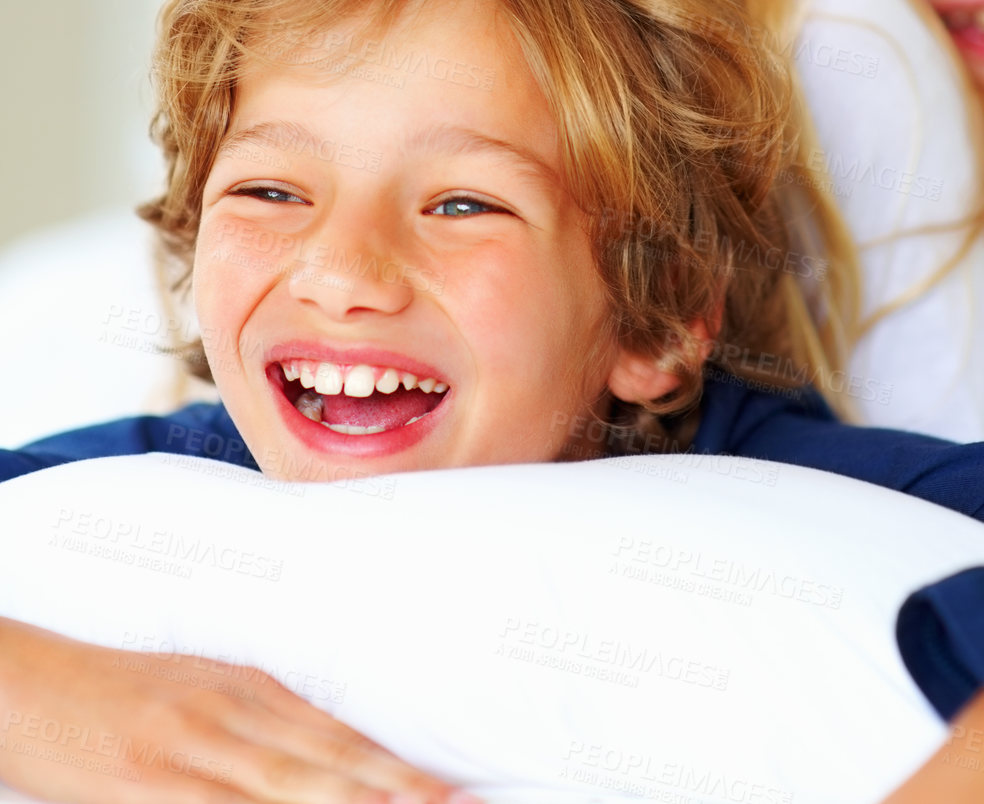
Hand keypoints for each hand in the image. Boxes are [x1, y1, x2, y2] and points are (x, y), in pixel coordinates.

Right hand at [0, 617, 472, 803]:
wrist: (30, 681)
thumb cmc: (119, 691)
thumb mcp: (201, 690)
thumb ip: (261, 721)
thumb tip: (329, 754)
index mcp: (249, 690)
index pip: (340, 738)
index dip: (397, 769)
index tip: (450, 789)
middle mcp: (231, 716)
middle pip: (327, 769)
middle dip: (392, 794)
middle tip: (451, 803)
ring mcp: (191, 754)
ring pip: (286, 792)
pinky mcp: (149, 787)